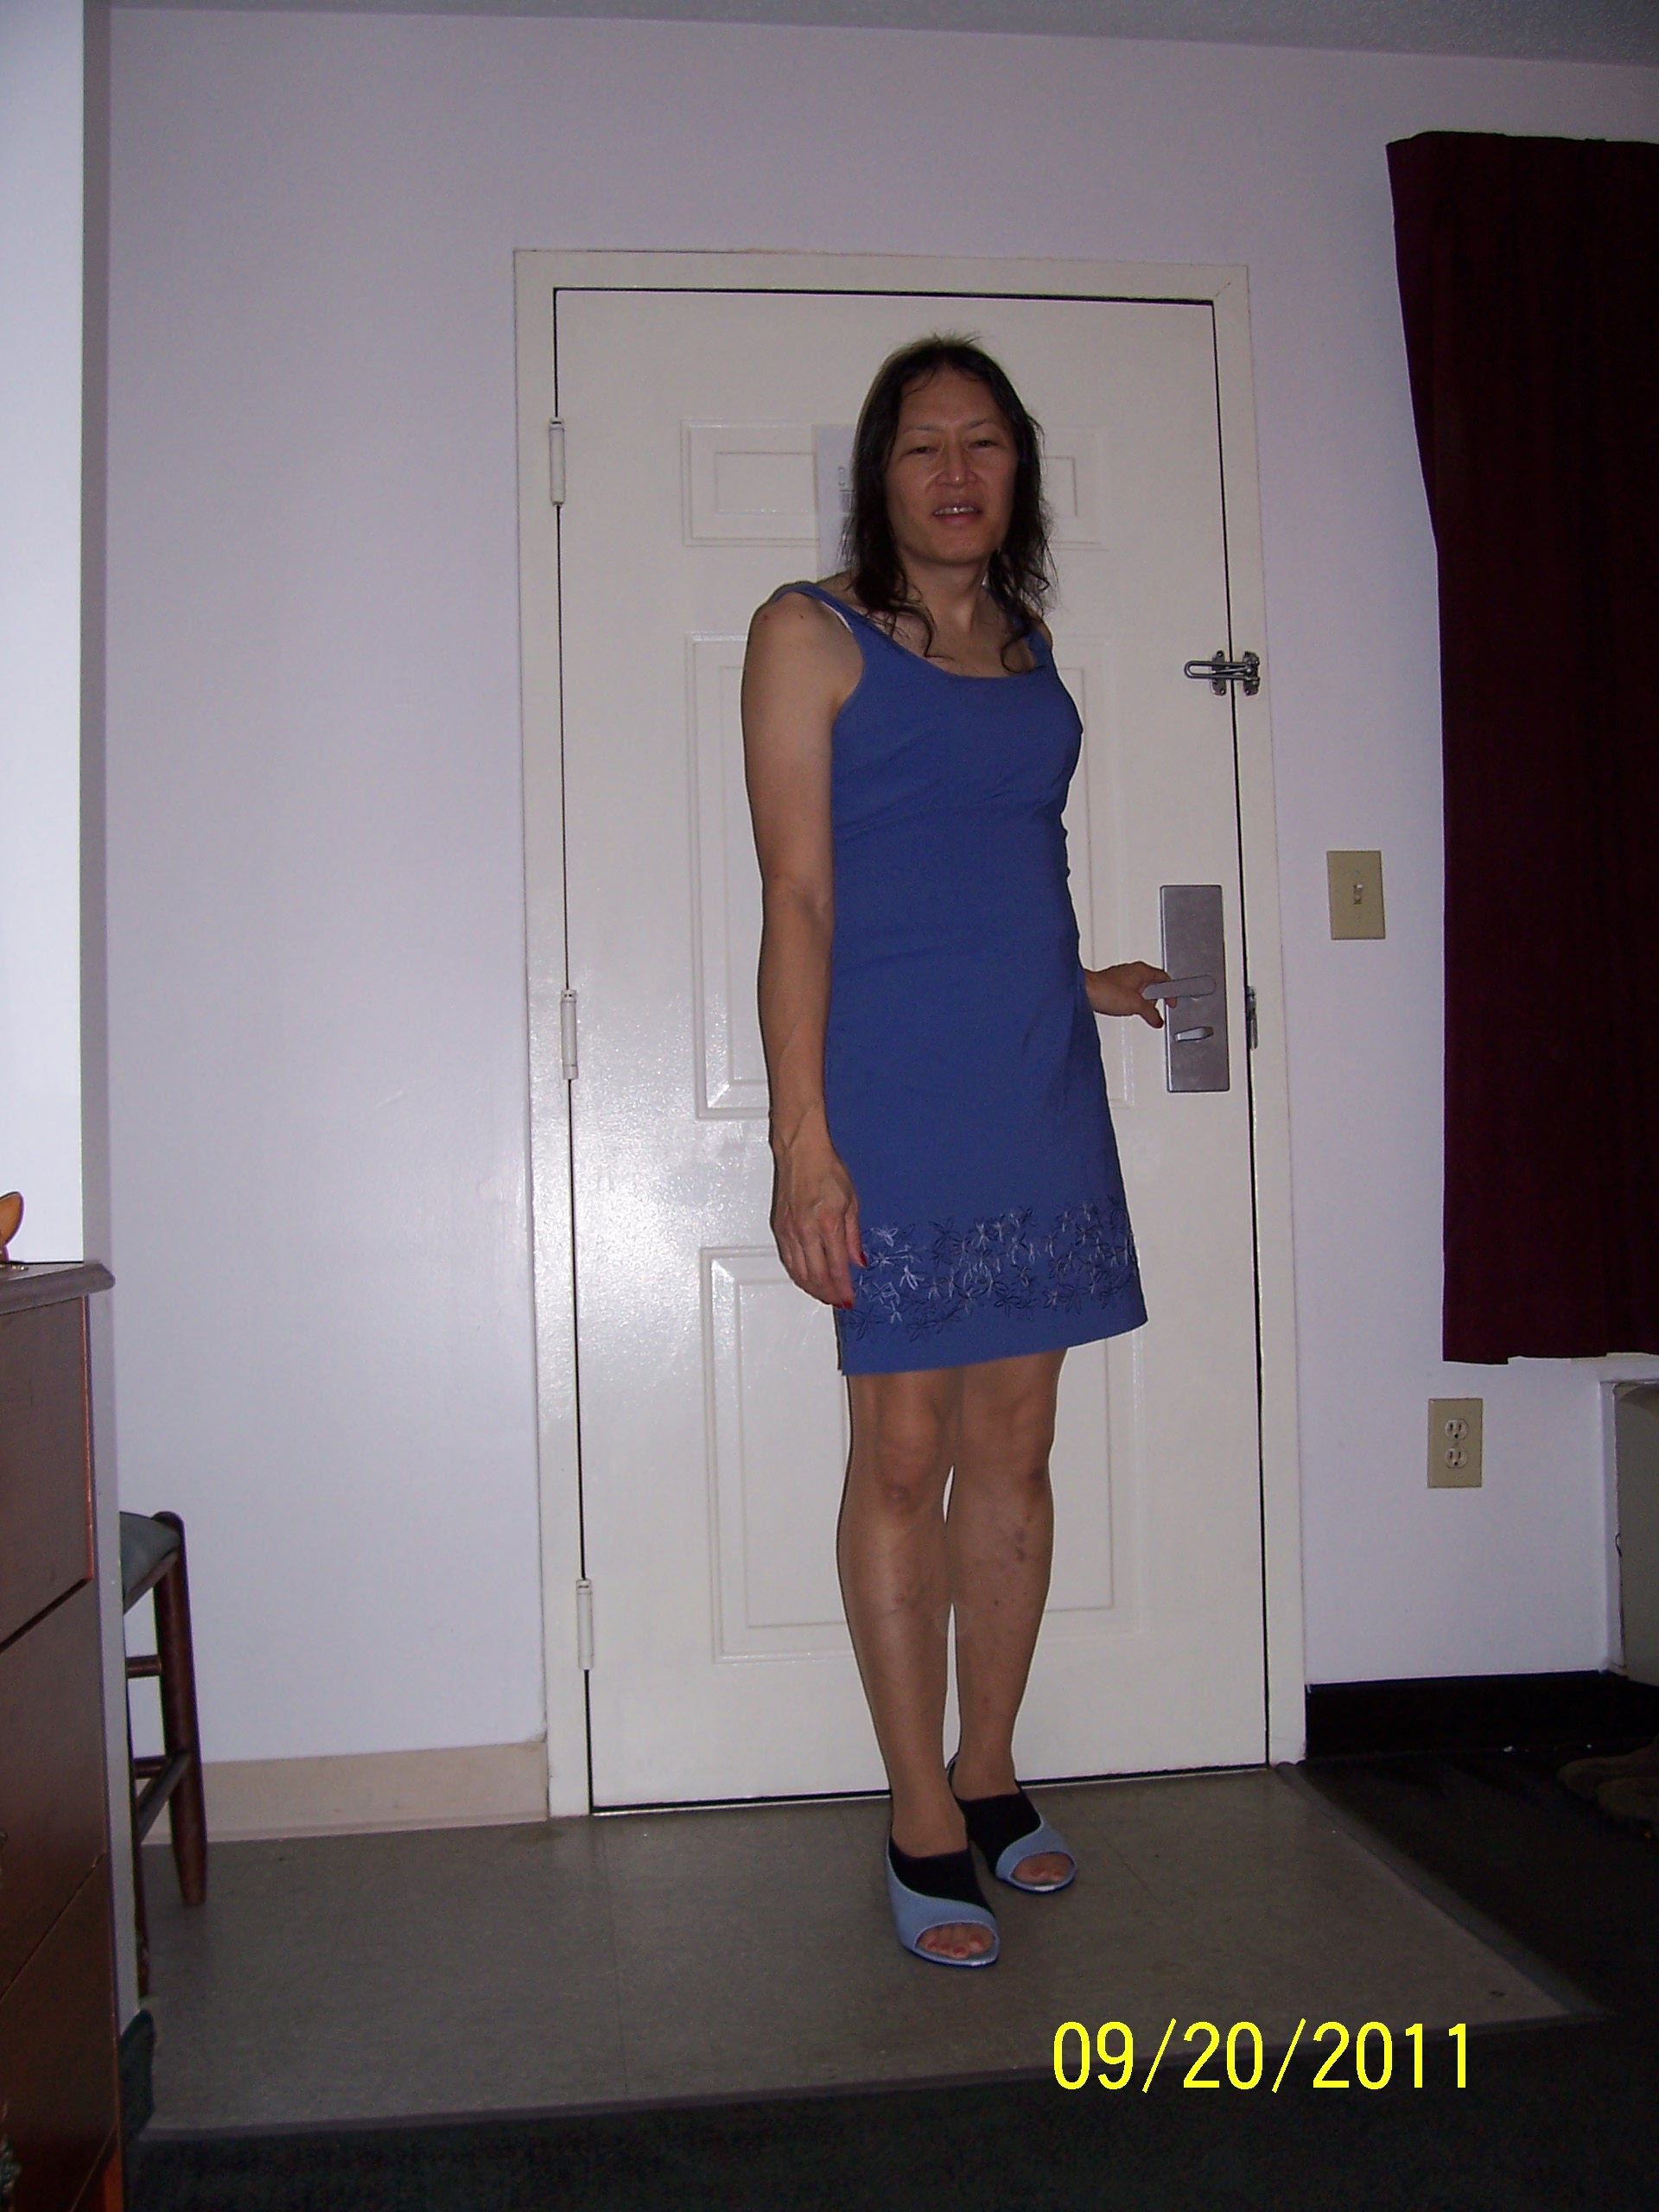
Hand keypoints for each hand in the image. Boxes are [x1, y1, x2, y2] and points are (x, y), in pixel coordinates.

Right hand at [771, 1138, 863, 1307]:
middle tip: (838, 1302)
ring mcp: (789, 1231)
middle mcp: (805, 1231)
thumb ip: (854, 1235)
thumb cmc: (827, 1169)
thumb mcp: (851, 1201)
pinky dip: (798, 1275)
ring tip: (824, 1296)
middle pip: (816, 1276)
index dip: (843, 1288)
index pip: (836, 1267)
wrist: (800, 1151)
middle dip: (828, 1294)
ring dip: (812, 1289)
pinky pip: (788, 1260)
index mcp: (828, 1223)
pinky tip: (806, 1279)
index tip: (850, 1299)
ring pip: (799, 1272)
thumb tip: (859, 1261)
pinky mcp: (779, 1228)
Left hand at [1084, 961, 1170, 1027]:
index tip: (1172, 1002)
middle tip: (1150, 1010)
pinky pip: (1127, 991)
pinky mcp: (1111, 982)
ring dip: (1139, 1000)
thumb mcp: (1136, 1006)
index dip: (1171, 991)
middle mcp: (1132, 970)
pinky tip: (1122, 1007)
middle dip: (1153, 998)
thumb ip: (1151, 1013)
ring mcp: (1121, 975)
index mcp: (1143, 970)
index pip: (1165, 978)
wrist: (1083, 991)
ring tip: (1133, 1009)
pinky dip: (1129, 1000)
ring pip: (1139, 988)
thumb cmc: (1106, 991)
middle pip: (1152, 984)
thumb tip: (1158, 1020)